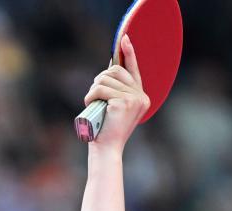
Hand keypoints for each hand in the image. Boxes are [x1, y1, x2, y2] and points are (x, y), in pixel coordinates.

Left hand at [83, 34, 149, 152]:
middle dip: (100, 80)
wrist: (107, 150)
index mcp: (141, 98)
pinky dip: (91, 95)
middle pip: (115, 72)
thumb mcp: (113, 109)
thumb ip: (116, 93)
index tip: (124, 39)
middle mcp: (141, 96)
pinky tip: (89, 103)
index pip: (134, 70)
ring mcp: (133, 98)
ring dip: (93, 89)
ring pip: (106, 80)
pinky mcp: (123, 101)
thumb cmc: (106, 132)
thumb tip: (108, 70)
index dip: (128, 53)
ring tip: (91, 102)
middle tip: (93, 95)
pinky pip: (101, 89)